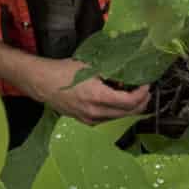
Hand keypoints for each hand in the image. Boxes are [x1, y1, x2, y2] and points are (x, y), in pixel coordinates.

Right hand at [23, 57, 149, 124]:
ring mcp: (90, 119)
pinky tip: (117, 100)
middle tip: (145, 91)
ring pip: (119, 117)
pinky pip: (108, 118)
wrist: (42, 83)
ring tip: (133, 94)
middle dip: (140, 102)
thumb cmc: (63, 71)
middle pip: (128, 113)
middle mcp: (95, 112)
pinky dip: (117, 110)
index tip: (146, 85)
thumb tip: (127, 71)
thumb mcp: (89, 66)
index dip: (142, 94)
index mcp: (97, 97)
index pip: (129, 102)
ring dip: (130, 108)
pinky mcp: (86, 121)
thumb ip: (109, 71)